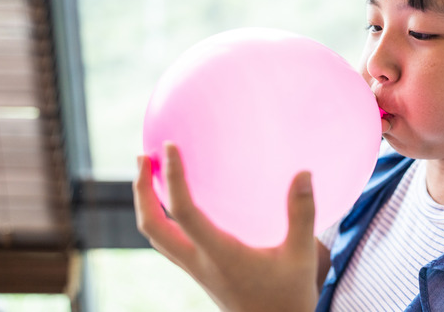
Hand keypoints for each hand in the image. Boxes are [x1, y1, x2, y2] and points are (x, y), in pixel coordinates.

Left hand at [133, 142, 317, 311]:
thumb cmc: (290, 297)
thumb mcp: (302, 256)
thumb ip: (302, 214)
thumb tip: (303, 173)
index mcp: (220, 255)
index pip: (184, 212)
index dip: (172, 178)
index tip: (169, 146)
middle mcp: (199, 263)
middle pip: (152, 227)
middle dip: (141, 191)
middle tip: (143, 156)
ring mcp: (196, 270)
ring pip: (157, 237)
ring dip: (146, 204)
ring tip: (151, 174)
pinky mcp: (201, 274)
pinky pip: (171, 243)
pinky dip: (165, 218)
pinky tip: (181, 203)